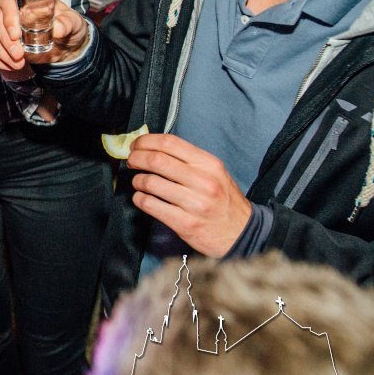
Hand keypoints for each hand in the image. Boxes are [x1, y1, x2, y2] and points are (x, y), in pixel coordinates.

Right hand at [0, 0, 88, 69]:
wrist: (66, 46)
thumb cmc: (69, 27)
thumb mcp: (73, 23)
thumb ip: (67, 24)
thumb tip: (57, 29)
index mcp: (26, 1)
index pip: (8, 3)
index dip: (9, 18)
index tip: (16, 35)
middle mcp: (11, 12)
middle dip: (4, 40)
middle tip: (19, 54)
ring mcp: (3, 28)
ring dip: (0, 51)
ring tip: (18, 64)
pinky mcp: (0, 43)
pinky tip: (9, 66)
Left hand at [126, 134, 252, 257]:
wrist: (242, 233)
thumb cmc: (224, 201)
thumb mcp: (215, 173)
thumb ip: (188, 160)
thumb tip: (153, 148)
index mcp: (209, 164)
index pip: (170, 143)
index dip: (146, 141)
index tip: (136, 144)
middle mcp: (203, 182)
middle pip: (156, 160)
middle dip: (136, 158)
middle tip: (131, 161)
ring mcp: (194, 203)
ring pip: (150, 182)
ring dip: (137, 180)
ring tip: (139, 182)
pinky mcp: (184, 223)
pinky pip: (150, 205)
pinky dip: (139, 199)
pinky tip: (142, 198)